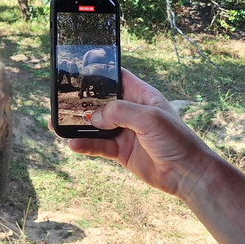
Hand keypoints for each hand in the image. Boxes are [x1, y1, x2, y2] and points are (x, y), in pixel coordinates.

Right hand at [66, 68, 218, 197]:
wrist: (187, 173)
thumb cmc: (177, 140)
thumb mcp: (149, 118)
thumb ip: (120, 112)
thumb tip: (94, 116)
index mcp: (142, 95)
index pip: (117, 77)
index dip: (99, 73)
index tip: (77, 69)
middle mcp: (131, 111)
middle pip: (101, 101)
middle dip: (81, 101)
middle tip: (60, 100)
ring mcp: (124, 132)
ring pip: (95, 125)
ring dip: (78, 124)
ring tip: (56, 124)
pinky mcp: (121, 151)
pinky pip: (98, 146)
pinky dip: (85, 144)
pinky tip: (73, 144)